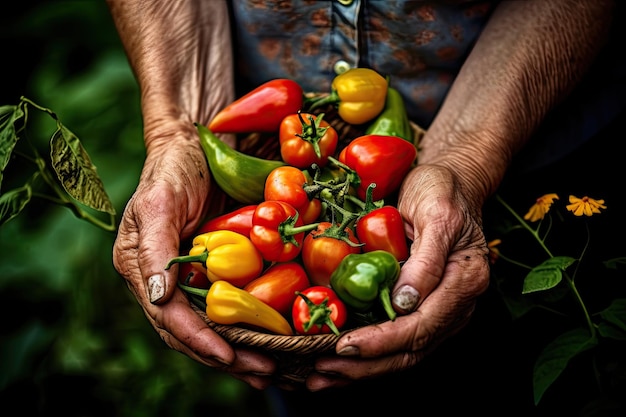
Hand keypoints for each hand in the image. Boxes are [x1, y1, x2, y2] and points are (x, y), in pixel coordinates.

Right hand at [112, 119, 277, 388]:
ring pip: (209, 327)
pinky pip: (227, 307)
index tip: (229, 357)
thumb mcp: (160, 202)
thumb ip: (155, 248)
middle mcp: (161, 280)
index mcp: (140, 267)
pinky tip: (269, 342)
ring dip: (238, 351)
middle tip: (262, 373)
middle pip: (189, 332)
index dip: (198, 340)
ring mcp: (188, 277)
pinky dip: (246, 328)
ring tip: (269, 372)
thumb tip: (158, 297)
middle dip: (224, 356)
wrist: (196, 144)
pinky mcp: (213, 270)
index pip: (168, 316)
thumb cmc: (174, 168)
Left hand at [307, 164, 489, 389]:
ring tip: (321, 378)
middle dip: (365, 366)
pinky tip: (338, 362)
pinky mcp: (425, 308)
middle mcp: (457, 304)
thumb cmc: (442, 191)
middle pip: (412, 350)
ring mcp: (442, 310)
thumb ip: (426, 260)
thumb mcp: (435, 214)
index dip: (382, 341)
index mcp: (465, 281)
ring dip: (362, 370)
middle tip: (321, 372)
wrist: (452, 184)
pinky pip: (399, 340)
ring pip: (404, 353)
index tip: (345, 346)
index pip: (422, 325)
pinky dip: (369, 355)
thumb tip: (404, 303)